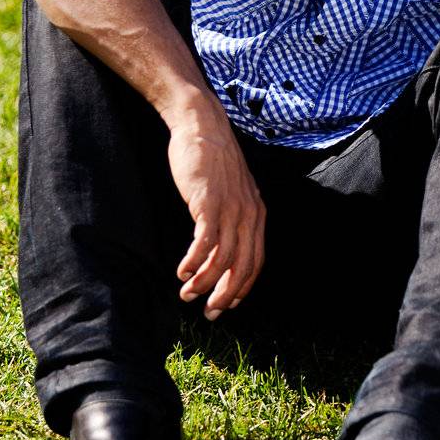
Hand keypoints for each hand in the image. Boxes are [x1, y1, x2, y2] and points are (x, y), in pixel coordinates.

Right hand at [163, 96, 265, 320]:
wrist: (202, 125)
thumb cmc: (212, 159)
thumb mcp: (231, 190)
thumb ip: (232, 214)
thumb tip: (220, 244)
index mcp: (256, 213)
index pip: (255, 261)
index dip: (242, 287)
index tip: (227, 304)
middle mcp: (248, 214)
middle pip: (242, 267)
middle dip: (225, 295)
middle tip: (209, 313)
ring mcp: (230, 208)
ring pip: (222, 259)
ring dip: (205, 283)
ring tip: (187, 294)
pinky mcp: (209, 202)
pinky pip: (204, 243)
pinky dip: (194, 262)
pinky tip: (182, 272)